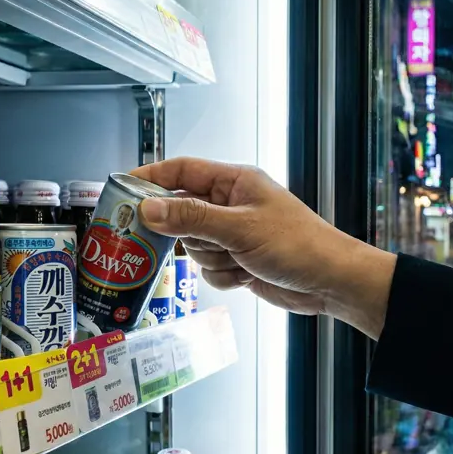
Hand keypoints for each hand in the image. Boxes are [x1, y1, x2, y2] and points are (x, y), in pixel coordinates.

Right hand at [130, 158, 395, 337]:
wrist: (330, 282)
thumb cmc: (299, 245)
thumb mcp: (240, 228)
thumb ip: (191, 218)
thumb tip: (148, 207)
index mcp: (234, 182)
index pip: (181, 171)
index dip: (150, 179)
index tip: (122, 191)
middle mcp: (231, 204)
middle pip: (181, 213)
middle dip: (187, 234)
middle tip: (190, 242)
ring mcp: (234, 233)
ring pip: (193, 246)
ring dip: (210, 259)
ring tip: (237, 260)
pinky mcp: (238, 259)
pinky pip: (208, 268)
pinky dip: (222, 275)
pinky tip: (244, 276)